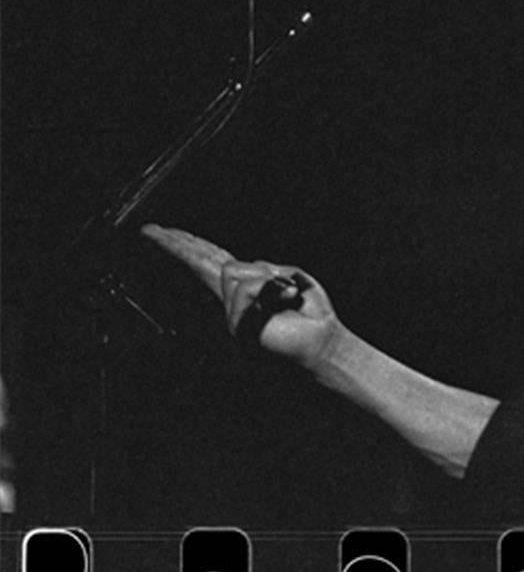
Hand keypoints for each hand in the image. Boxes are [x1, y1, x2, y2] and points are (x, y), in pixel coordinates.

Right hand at [141, 224, 341, 367]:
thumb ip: (260, 269)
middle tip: (152, 231)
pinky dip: (271, 288)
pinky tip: (286, 297)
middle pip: (203, 263)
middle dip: (178, 245)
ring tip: (287, 293)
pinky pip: (248, 289)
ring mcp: (232, 315)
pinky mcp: (238, 325)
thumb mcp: (288, 277)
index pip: (212, 259)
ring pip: (233, 271)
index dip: (187, 244)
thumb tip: (235, 271)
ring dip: (265, 275)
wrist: (322, 341)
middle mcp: (232, 301)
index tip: (160, 232)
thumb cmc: (310, 313)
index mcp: (245, 286)